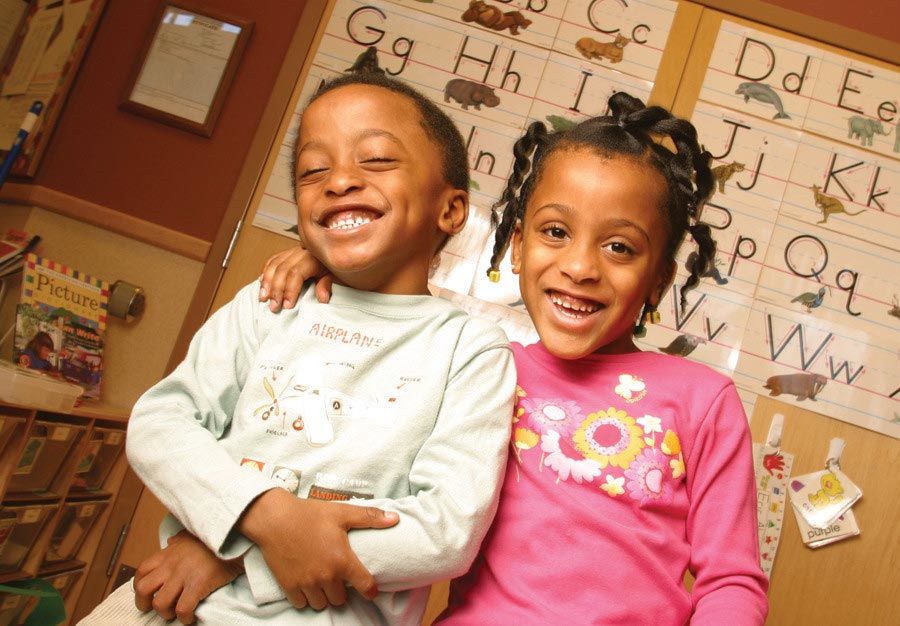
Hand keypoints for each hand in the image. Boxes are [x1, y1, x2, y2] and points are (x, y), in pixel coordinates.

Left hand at [133, 530, 242, 624]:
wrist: (236, 538)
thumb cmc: (216, 539)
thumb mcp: (193, 535)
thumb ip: (179, 540)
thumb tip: (171, 541)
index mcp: (169, 553)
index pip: (142, 571)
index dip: (139, 586)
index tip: (146, 594)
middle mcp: (172, 564)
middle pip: (143, 589)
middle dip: (145, 603)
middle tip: (156, 608)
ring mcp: (184, 575)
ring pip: (160, 603)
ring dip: (166, 613)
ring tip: (176, 613)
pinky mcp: (198, 584)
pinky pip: (183, 609)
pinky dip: (185, 617)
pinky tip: (191, 616)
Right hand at [239, 488, 398, 609]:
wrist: (274, 518)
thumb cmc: (309, 514)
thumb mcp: (341, 512)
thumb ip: (369, 517)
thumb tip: (395, 519)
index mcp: (342, 560)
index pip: (365, 586)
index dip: (370, 590)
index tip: (370, 591)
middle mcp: (326, 576)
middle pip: (340, 599)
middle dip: (341, 590)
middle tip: (337, 577)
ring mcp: (307, 583)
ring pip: (321, 604)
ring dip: (323, 596)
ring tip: (322, 581)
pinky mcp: (289, 586)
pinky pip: (302, 603)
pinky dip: (305, 597)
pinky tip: (305, 583)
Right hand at [258, 246, 332, 310]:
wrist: (339, 254)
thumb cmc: (337, 267)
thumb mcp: (337, 276)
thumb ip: (327, 285)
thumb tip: (322, 298)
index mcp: (313, 258)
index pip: (295, 273)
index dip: (289, 290)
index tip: (287, 305)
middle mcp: (301, 252)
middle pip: (281, 270)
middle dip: (275, 290)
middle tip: (273, 306)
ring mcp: (293, 251)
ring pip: (274, 265)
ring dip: (267, 282)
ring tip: (263, 298)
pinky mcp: (288, 253)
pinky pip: (273, 261)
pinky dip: (266, 272)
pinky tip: (262, 283)